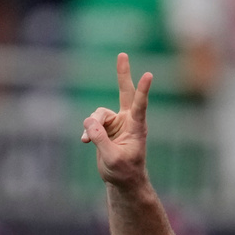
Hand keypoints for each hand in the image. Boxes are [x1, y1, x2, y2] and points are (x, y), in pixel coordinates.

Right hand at [80, 52, 152, 189]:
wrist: (123, 181)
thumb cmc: (124, 171)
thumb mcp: (112, 158)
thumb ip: (100, 139)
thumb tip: (89, 121)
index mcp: (137, 127)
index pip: (140, 105)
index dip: (143, 90)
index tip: (149, 75)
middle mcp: (128, 121)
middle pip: (125, 92)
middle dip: (122, 74)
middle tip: (122, 54)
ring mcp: (116, 123)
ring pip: (97, 114)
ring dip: (91, 126)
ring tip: (89, 140)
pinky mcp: (105, 128)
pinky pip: (91, 123)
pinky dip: (87, 132)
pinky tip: (85, 142)